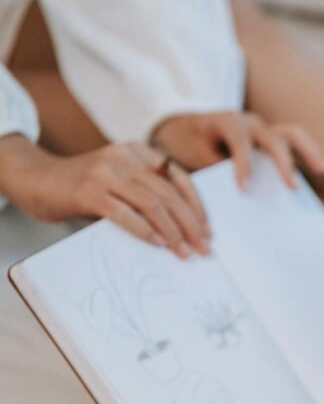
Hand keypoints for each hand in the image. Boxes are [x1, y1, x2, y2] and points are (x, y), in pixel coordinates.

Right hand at [0, 135, 208, 258]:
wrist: (36, 179)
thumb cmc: (85, 187)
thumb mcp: (121, 181)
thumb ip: (146, 193)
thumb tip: (183, 228)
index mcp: (138, 151)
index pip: (179, 178)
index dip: (197, 206)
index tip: (208, 231)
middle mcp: (124, 156)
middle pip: (169, 194)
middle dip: (191, 224)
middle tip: (204, 249)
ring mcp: (106, 171)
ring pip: (152, 204)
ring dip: (172, 232)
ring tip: (184, 252)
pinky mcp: (88, 190)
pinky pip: (124, 213)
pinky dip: (144, 230)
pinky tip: (158, 244)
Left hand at [150, 111, 323, 190]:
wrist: (182, 128)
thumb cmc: (186, 144)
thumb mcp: (190, 156)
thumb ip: (209, 171)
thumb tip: (225, 201)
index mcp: (227, 122)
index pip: (240, 141)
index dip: (242, 165)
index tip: (244, 190)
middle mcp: (250, 122)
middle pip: (275, 136)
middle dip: (285, 162)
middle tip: (293, 187)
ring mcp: (264, 129)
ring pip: (293, 134)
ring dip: (310, 151)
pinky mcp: (272, 140)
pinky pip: (296, 144)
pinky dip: (310, 154)